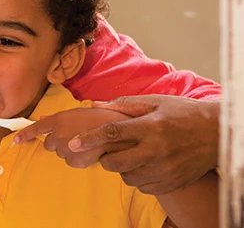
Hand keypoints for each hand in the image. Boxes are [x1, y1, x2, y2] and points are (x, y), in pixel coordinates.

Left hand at [14, 107, 133, 167]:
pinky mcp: (75, 161)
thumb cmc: (102, 118)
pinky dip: (78, 158)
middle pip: (49, 144)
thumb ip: (59, 118)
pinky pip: (71, 161)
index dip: (25, 134)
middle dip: (58, 141)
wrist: (120, 131)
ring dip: (69, 149)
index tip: (16, 139)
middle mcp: (58, 135)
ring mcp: (66, 149)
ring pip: (61, 153)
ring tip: (86, 141)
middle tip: (75, 136)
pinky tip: (90, 151)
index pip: (36, 128)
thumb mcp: (78, 112)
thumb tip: (44, 119)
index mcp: (58, 120)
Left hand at [67, 95, 219, 194]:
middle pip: (115, 162)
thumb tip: (93, 104)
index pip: (112, 133)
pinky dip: (138, 178)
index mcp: (150, 126)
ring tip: (132, 156)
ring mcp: (165, 169)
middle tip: (108, 151)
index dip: (89, 138)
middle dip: (104, 158)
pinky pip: (143, 187)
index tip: (72, 143)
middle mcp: (157, 150)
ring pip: (127, 177)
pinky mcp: (172, 182)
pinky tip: (145, 166)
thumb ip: (123, 105)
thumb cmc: (183, 113)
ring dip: (122, 168)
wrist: (217, 133)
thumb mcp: (155, 102)